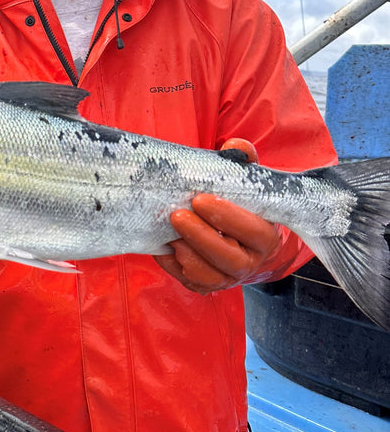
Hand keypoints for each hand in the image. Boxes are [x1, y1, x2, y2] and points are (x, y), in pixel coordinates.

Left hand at [153, 139, 280, 293]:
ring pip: (207, 274)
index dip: (227, 216)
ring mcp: (227, 277)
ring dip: (186, 253)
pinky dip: (173, 264)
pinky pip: (188, 280)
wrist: (234, 235)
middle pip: (227, 257)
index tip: (200, 199)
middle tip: (177, 215)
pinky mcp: (205, 285)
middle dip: (200, 236)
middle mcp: (249, 262)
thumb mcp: (243, 182)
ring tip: (171, 232)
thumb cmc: (238, 204)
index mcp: (265, 236)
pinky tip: (164, 245)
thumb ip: (242, 162)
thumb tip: (234, 146)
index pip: (253, 230)